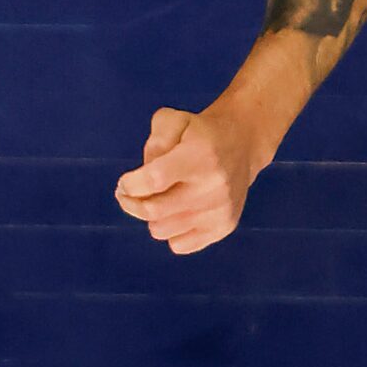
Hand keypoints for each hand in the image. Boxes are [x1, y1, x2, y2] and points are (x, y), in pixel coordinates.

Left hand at [114, 100, 271, 254]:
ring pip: (162, 231)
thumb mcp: (173, 120)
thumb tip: (145, 173)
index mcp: (200, 155)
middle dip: (130, 203)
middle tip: (126, 194)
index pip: (155, 180)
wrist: (242, 145)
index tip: (125, 182)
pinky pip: (179, 245)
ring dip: (150, 218)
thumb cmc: (199, 134)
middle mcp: (213, 186)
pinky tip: (175, 213)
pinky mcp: (223, 227)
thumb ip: (154, 141)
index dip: (131, 185)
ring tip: (156, 200)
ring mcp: (220, 210)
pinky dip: (170, 233)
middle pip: (154, 210)